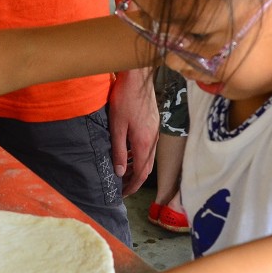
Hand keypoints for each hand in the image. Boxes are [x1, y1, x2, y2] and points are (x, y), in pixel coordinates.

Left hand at [108, 68, 158, 195]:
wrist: (138, 78)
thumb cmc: (125, 100)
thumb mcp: (117, 127)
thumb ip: (119, 151)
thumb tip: (119, 172)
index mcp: (144, 144)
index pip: (141, 173)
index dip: (132, 186)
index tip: (122, 194)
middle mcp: (153, 141)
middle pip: (146, 168)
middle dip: (134, 180)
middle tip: (121, 188)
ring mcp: (154, 133)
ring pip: (147, 157)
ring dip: (135, 167)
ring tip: (122, 173)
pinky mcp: (153, 125)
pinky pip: (147, 147)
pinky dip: (138, 156)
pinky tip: (127, 154)